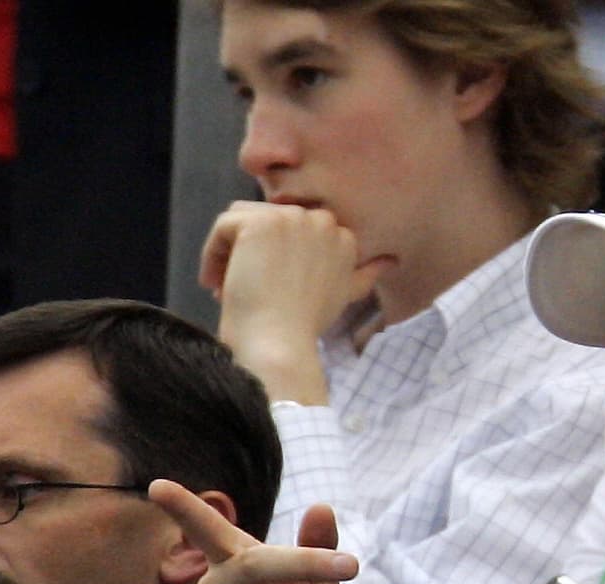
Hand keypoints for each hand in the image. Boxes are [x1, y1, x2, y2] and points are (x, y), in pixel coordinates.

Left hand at [201, 201, 394, 401]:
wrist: (280, 344)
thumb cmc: (305, 325)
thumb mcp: (343, 294)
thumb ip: (366, 273)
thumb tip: (393, 261)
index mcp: (342, 236)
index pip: (293, 228)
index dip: (276, 257)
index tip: (271, 288)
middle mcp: (322, 221)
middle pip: (267, 220)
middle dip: (252, 252)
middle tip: (248, 290)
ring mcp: (291, 219)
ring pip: (242, 220)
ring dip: (230, 252)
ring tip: (226, 286)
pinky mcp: (258, 224)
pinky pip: (222, 227)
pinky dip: (212, 255)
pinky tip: (215, 283)